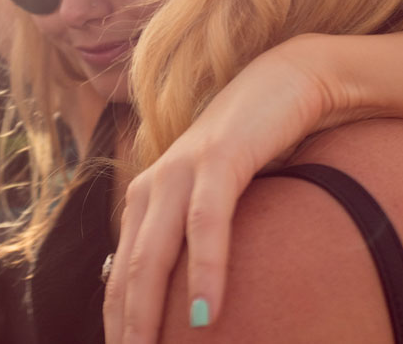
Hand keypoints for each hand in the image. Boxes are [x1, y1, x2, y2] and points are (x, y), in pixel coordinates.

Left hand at [103, 34, 369, 342]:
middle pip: (126, 275)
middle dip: (125, 329)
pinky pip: (206, 223)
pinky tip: (204, 312)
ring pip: (154, 253)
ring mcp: (181, 171)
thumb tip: (191, 302)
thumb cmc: (253, 150)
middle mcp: (152, 187)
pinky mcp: (219, 159)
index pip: (118, 278)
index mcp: (146, 201)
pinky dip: (204, 270)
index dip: (116, 326)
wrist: (286, 84)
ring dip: (148, 313)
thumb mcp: (215, 200)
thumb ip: (193, 238)